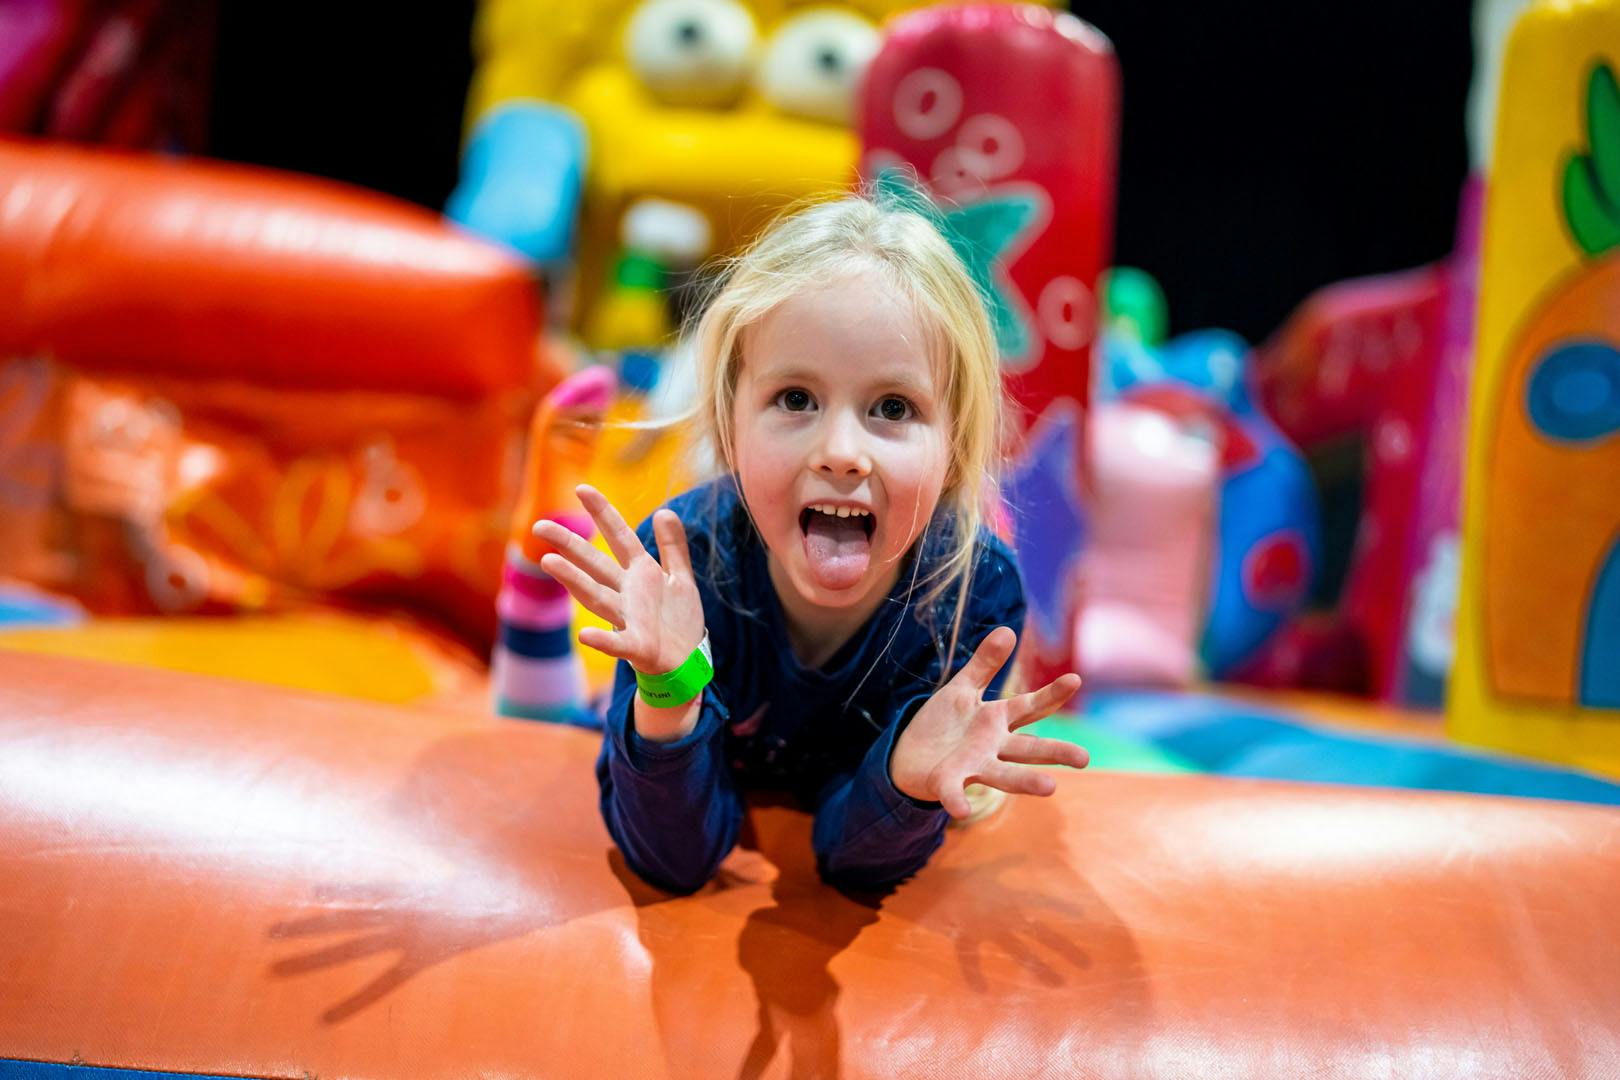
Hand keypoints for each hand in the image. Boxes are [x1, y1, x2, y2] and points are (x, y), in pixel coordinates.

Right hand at [535, 485, 704, 674]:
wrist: (688, 663)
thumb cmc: (679, 621)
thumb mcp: (681, 578)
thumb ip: (673, 547)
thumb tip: (664, 511)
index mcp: (642, 574)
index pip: (619, 536)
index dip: (602, 513)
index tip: (581, 488)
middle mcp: (628, 593)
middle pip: (595, 564)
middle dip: (569, 544)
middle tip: (539, 526)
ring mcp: (629, 619)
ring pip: (596, 596)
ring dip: (573, 580)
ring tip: (548, 562)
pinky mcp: (637, 647)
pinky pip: (617, 643)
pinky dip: (602, 640)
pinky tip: (584, 634)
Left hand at [889, 627, 1086, 817]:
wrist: (908, 756)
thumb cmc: (943, 723)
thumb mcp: (962, 689)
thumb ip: (985, 664)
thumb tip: (1008, 630)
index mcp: (997, 720)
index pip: (1029, 706)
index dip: (1051, 694)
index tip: (1074, 680)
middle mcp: (992, 747)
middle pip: (1028, 749)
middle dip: (1055, 751)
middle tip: (1084, 758)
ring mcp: (972, 766)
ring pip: (1003, 775)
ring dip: (1025, 782)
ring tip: (1050, 787)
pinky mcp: (946, 782)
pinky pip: (954, 792)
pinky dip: (957, 799)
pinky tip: (962, 809)